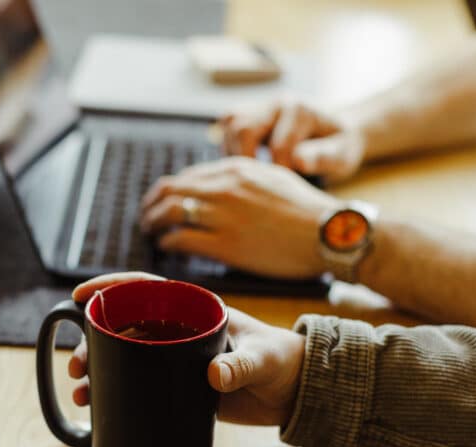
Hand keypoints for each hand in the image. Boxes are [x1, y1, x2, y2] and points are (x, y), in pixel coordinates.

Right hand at [68, 272, 305, 425]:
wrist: (297, 393)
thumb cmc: (284, 361)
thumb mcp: (264, 360)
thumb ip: (241, 367)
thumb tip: (214, 376)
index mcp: (194, 309)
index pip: (144, 288)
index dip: (109, 287)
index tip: (79, 296)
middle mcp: (180, 329)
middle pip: (125, 326)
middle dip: (93, 341)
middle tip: (76, 364)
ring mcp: (176, 358)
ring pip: (125, 357)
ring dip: (98, 369)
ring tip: (81, 389)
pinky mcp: (179, 386)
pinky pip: (139, 384)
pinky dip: (116, 392)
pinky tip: (97, 405)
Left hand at [140, 156, 337, 279]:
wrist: (328, 233)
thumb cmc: (306, 211)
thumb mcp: (273, 177)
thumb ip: (244, 178)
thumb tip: (220, 186)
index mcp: (235, 168)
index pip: (185, 176)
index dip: (167, 193)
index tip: (161, 205)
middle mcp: (224, 187)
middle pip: (169, 191)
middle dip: (151, 206)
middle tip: (146, 220)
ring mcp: (223, 215)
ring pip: (169, 213)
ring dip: (153, 224)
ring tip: (151, 235)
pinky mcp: (226, 244)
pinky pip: (181, 240)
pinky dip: (167, 244)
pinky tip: (168, 249)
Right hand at [221, 98, 364, 182]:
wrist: (335, 133)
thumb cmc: (339, 147)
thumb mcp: (342, 155)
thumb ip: (324, 157)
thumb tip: (299, 161)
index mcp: (300, 109)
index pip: (278, 146)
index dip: (282, 173)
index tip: (290, 188)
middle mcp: (276, 102)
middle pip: (243, 127)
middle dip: (248, 161)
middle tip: (260, 184)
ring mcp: (259, 105)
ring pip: (229, 124)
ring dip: (234, 154)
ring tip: (251, 176)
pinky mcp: (246, 113)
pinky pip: (225, 128)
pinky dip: (230, 150)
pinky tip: (246, 168)